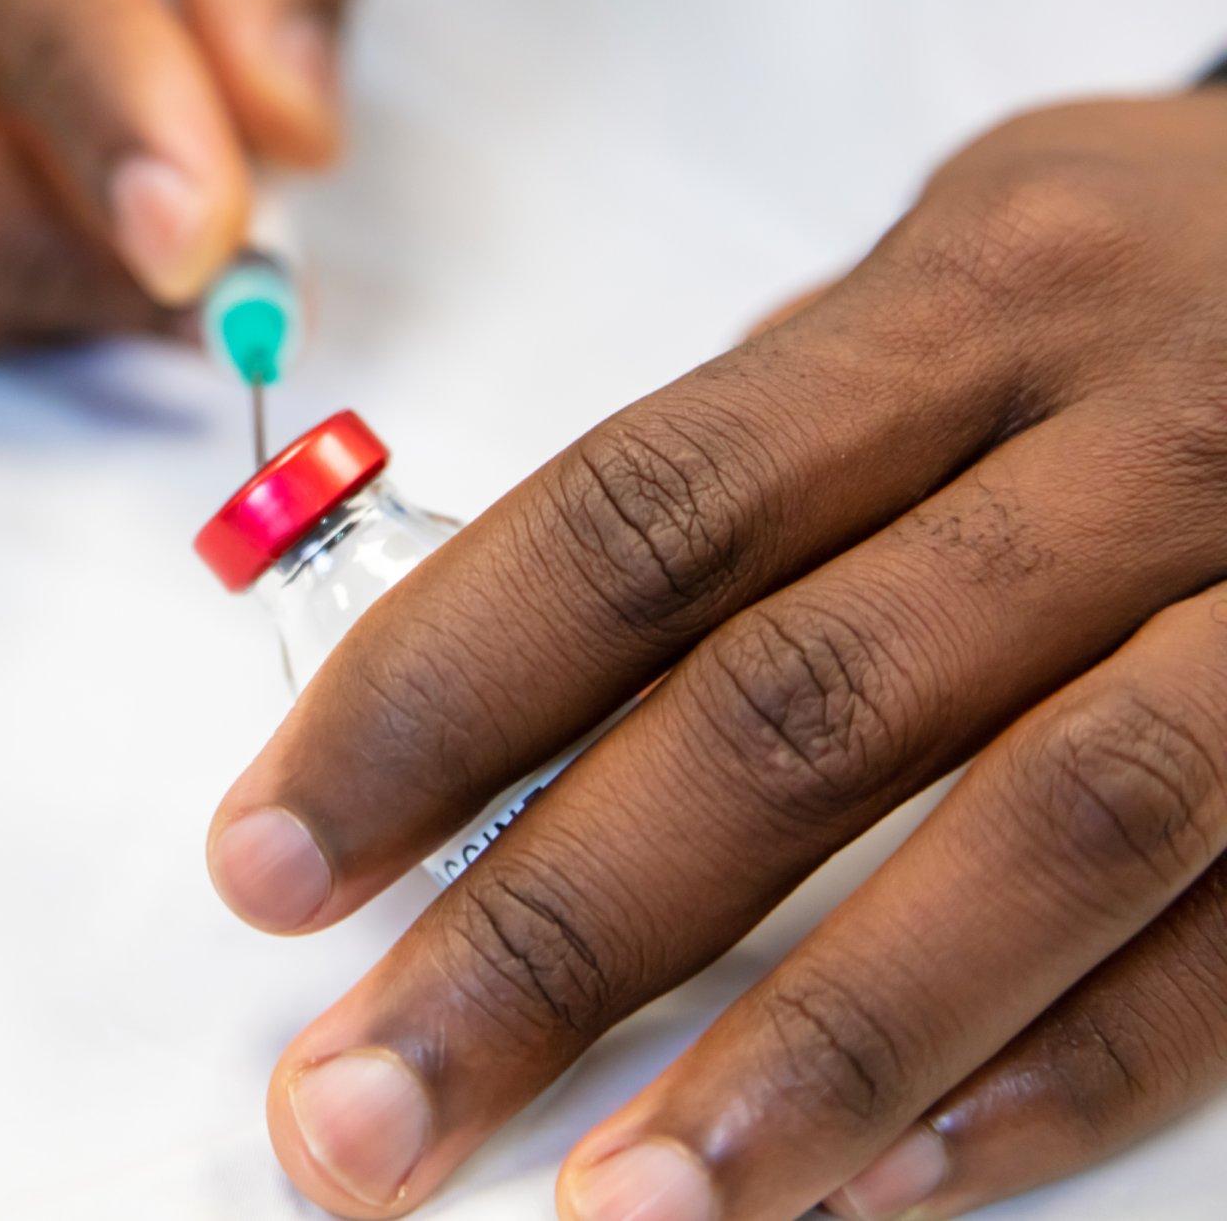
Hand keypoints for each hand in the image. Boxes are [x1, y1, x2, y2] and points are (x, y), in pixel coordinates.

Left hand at [208, 91, 1226, 1218]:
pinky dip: (1054, 1074)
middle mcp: (1137, 439)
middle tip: (367, 1099)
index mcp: (972, 300)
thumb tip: (509, 646)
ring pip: (1031, 835)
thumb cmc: (1166, 290)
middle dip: (551, 931)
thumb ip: (766, 451)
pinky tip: (874, 1184)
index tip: (272, 859)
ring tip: (616, 1210)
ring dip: (804, 1051)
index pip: (638, 522)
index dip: (431, 700)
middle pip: (791, 705)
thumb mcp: (968, 281)